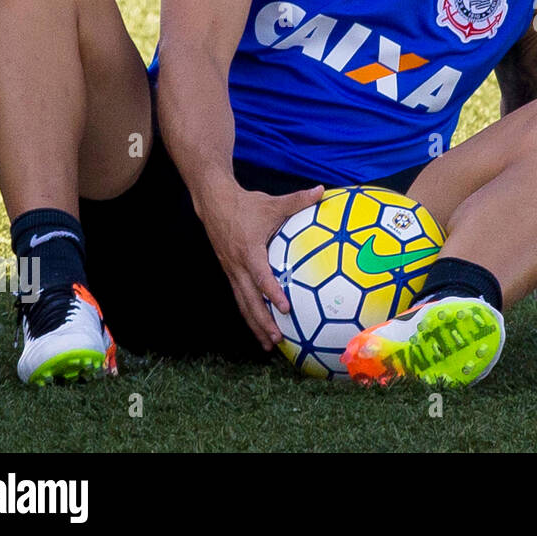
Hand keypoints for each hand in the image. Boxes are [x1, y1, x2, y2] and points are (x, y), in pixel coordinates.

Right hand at [195, 181, 324, 349]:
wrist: (214, 202)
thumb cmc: (247, 204)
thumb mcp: (272, 202)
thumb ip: (298, 200)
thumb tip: (322, 190)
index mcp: (248, 251)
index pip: (261, 276)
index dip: (272, 293)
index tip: (285, 308)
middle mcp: (237, 265)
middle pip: (248, 300)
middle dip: (262, 322)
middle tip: (278, 339)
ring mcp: (231, 270)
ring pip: (242, 303)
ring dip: (255, 325)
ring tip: (268, 345)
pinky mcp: (229, 272)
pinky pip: (239, 298)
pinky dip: (249, 314)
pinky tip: (259, 328)